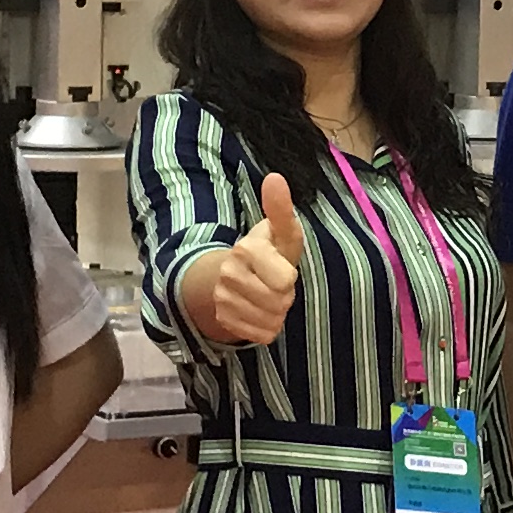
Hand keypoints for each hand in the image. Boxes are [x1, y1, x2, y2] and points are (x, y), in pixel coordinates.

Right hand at [185, 172, 306, 345]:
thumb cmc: (270, 252)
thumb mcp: (281, 233)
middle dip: (285, 295)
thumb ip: (281, 210)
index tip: (280, 266)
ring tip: (268, 295)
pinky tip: (260, 312)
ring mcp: (223, 299)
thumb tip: (275, 177)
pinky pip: (262, 334)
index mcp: (245, 249)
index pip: (284, 280)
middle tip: (275, 283)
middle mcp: (229, 273)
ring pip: (272, 320)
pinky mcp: (224, 320)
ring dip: (277, 311)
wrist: (237, 277)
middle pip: (280, 302)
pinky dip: (267, 327)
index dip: (288, 276)